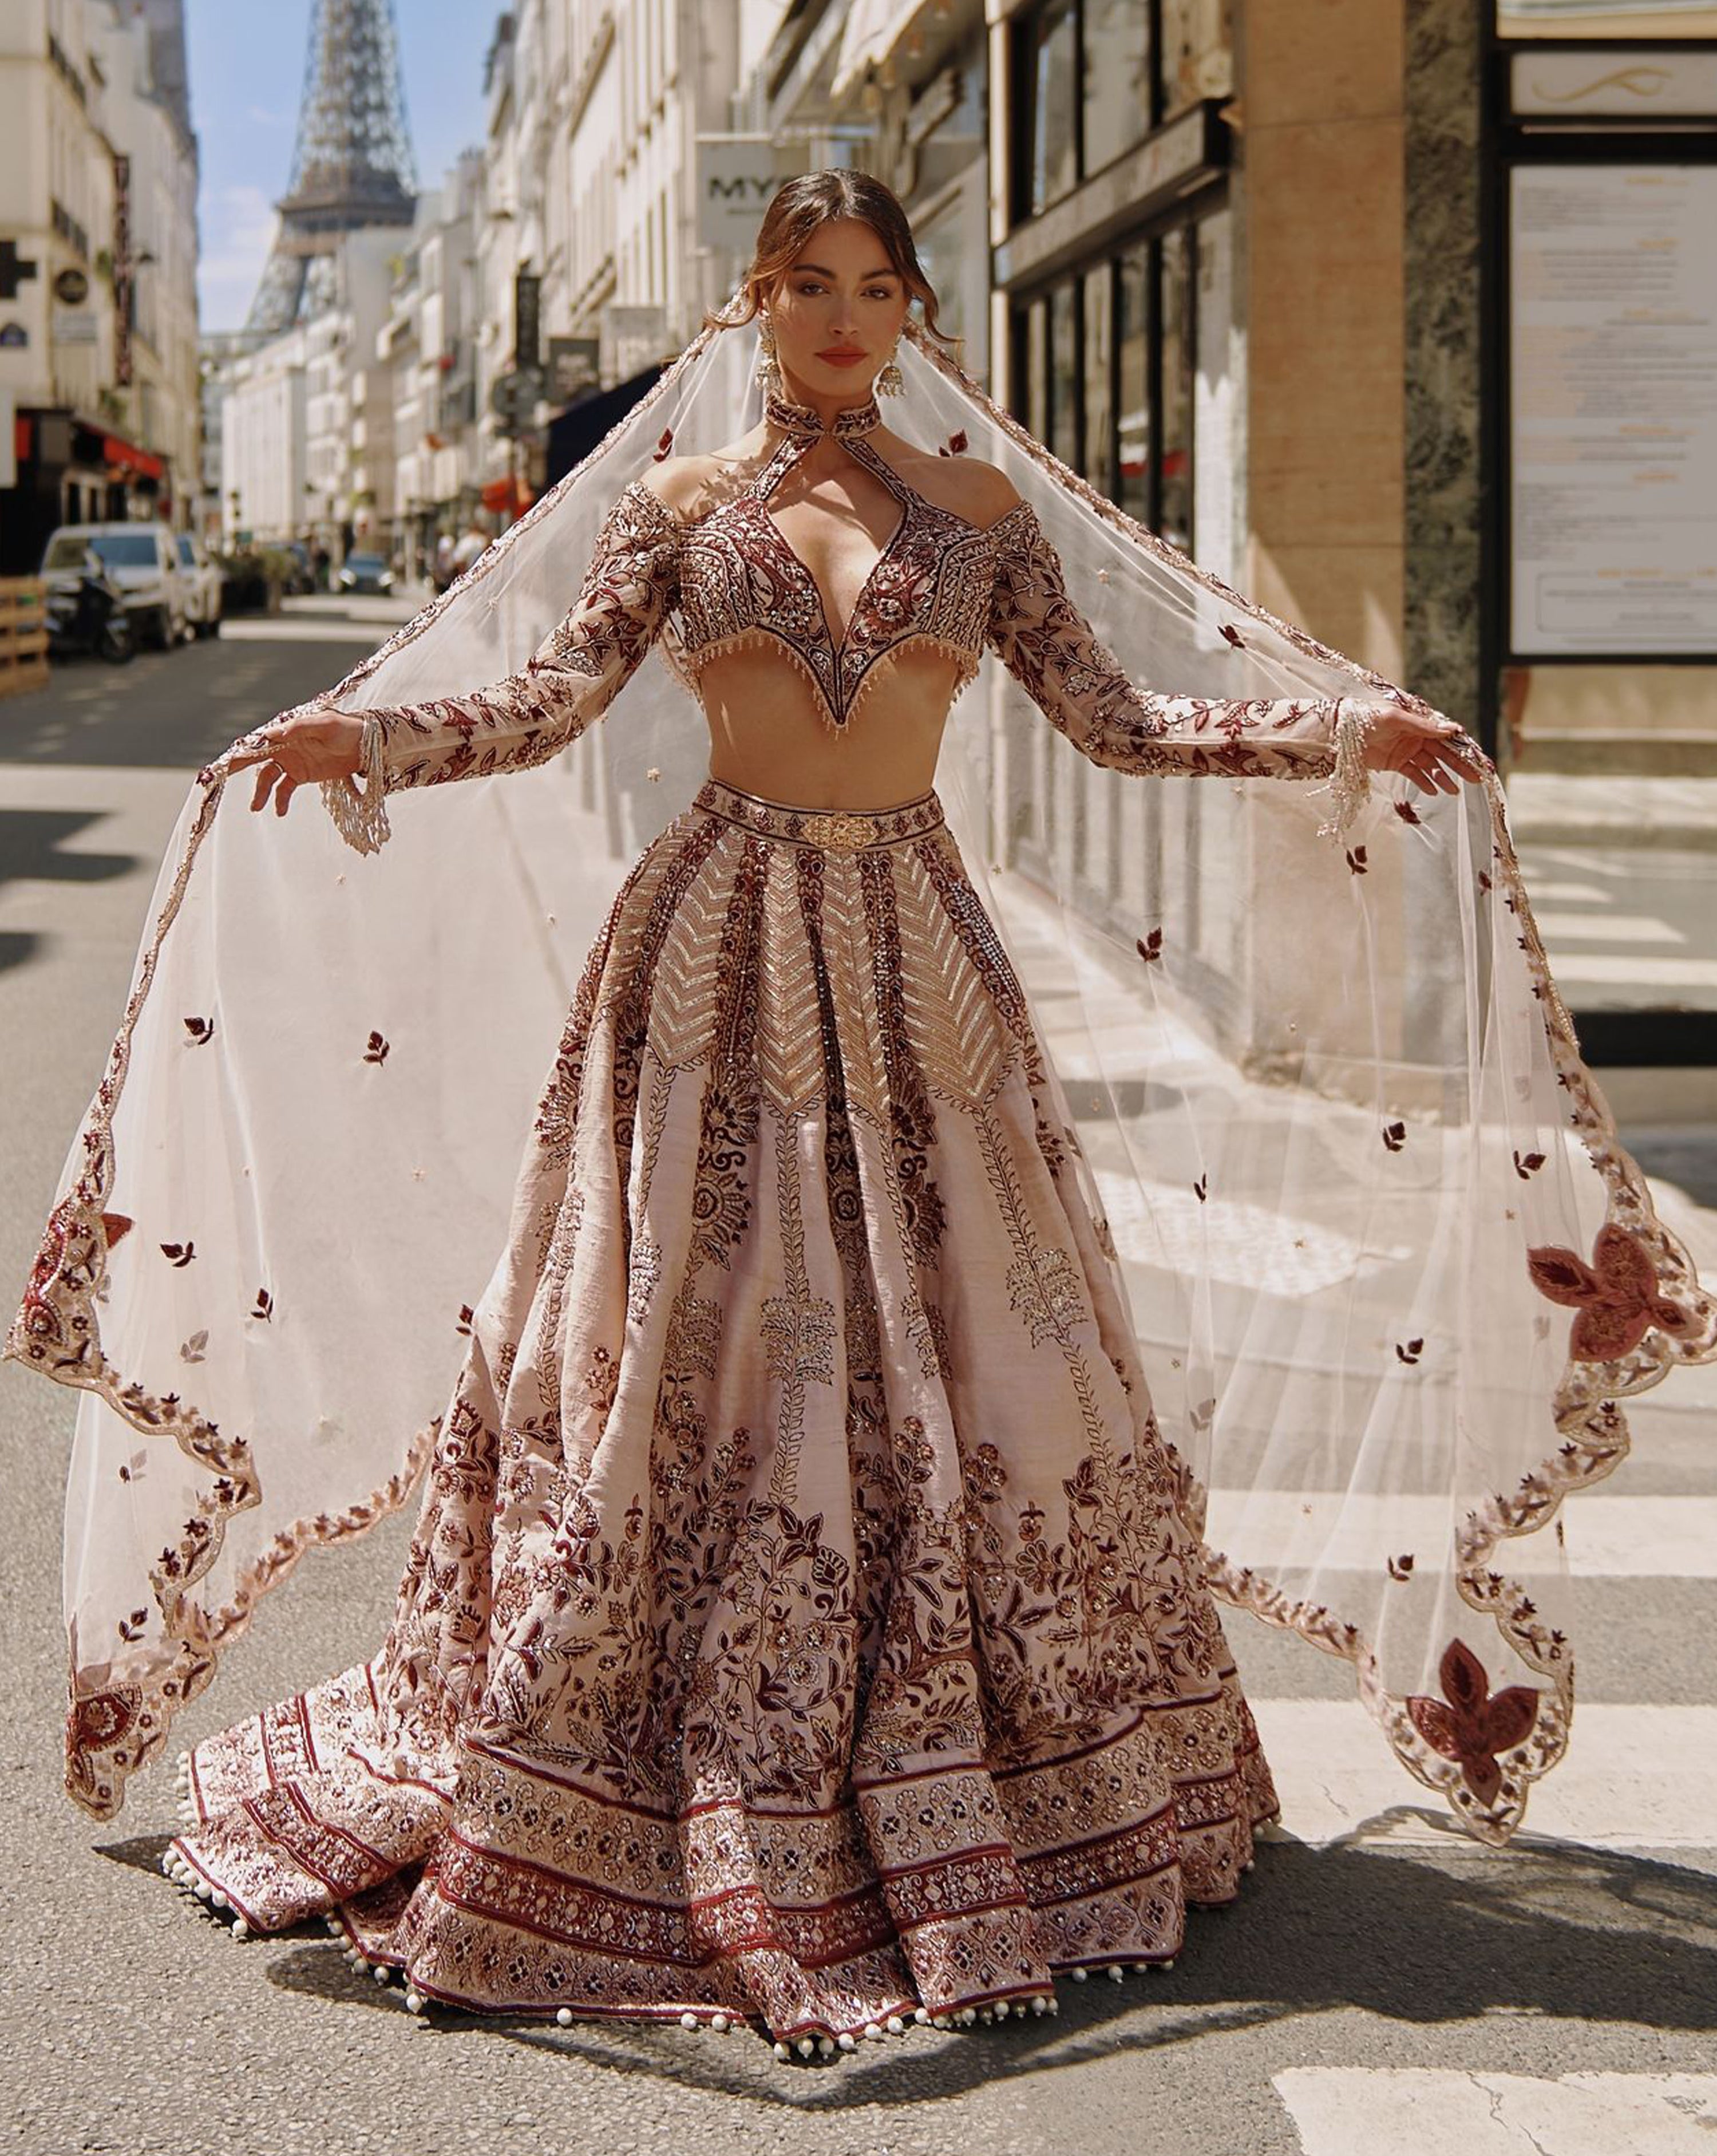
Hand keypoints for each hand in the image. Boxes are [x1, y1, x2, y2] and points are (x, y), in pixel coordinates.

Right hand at [224, 709, 367, 817]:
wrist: (368, 745)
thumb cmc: (347, 728)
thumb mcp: (326, 724)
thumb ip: (301, 727)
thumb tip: (277, 733)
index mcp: (287, 731)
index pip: (259, 740)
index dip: (242, 750)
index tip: (226, 760)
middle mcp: (285, 745)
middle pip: (255, 757)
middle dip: (237, 767)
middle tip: (219, 777)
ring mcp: (292, 761)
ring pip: (268, 777)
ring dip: (261, 792)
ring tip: (256, 808)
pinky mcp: (302, 775)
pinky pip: (285, 789)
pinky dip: (280, 800)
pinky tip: (279, 812)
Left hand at [1360, 707, 1486, 796]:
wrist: (1338, 732)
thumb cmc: (1366, 717)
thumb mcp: (1395, 718)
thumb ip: (1422, 725)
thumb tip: (1451, 729)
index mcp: (1418, 722)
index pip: (1446, 736)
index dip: (1462, 747)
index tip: (1478, 758)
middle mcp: (1415, 736)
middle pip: (1442, 753)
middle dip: (1459, 766)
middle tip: (1475, 778)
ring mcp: (1406, 750)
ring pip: (1430, 766)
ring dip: (1442, 778)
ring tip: (1453, 791)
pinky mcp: (1395, 763)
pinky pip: (1413, 774)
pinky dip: (1423, 782)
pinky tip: (1433, 791)